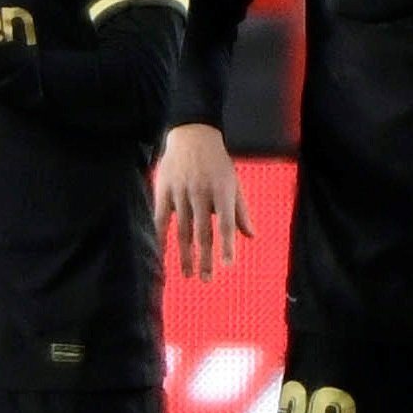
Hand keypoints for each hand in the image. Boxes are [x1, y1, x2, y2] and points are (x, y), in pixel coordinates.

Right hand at [153, 122, 254, 278]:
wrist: (192, 133)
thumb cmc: (217, 162)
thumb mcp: (234, 182)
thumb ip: (241, 210)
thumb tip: (251, 236)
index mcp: (222, 191)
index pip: (225, 224)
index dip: (227, 245)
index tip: (228, 265)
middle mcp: (201, 193)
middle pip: (203, 232)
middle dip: (205, 258)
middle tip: (207, 279)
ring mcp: (181, 192)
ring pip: (182, 229)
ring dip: (185, 254)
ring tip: (187, 274)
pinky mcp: (164, 190)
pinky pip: (161, 218)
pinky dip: (161, 236)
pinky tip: (162, 252)